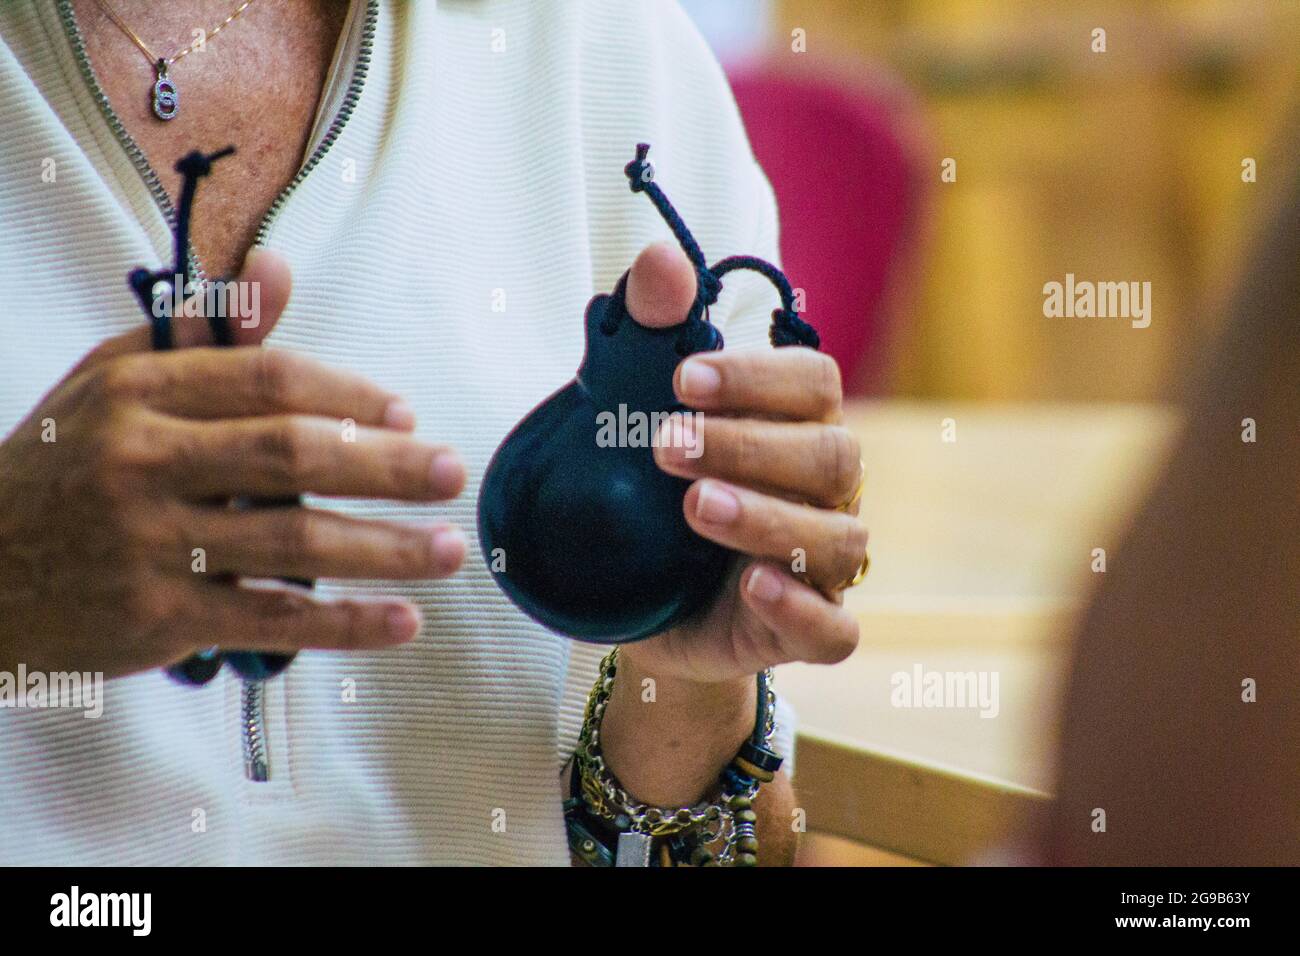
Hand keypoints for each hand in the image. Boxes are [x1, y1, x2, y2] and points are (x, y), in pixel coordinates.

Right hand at [0, 250, 466, 678]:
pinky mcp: (156, 618)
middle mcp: (141, 462)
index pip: (267, 379)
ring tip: (450, 550)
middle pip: (292, 457)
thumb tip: (279, 268)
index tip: (406, 415)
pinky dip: (344, 623)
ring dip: (386, 549)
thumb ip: (205, 334)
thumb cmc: (65, 467)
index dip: (349, 396)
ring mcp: (148, 545)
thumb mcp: (115, 383)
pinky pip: (270, 620)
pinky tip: (403, 622)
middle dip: (386, 466)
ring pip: (293, 544)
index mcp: (137, 391)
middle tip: (452, 472)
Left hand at [617, 243, 865, 685]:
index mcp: (795, 428)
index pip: (814, 385)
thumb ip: (651, 332)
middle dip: (748, 446)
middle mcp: (823, 492)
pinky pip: (836, 631)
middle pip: (830, 457)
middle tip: (664, 444)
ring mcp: (820, 567)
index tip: (682, 378)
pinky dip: (803, 610)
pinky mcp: (802, 632)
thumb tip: (660, 256)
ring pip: (837, 540)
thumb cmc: (649, 491)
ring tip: (693, 507)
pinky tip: (752, 587)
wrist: (635, 598)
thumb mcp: (635, 412)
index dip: (758, 377)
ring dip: (767, 518)